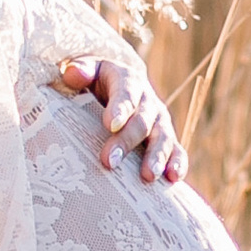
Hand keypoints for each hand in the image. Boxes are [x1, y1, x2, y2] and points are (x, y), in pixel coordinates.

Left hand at [57, 52, 185, 182]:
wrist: (121, 89)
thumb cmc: (97, 83)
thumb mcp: (89, 72)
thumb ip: (81, 71)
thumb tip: (72, 73)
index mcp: (128, 82)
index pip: (126, 94)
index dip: (120, 109)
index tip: (110, 125)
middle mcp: (148, 102)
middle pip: (141, 122)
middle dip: (126, 142)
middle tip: (110, 162)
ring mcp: (160, 122)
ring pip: (163, 138)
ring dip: (156, 157)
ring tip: (147, 177)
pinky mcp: (168, 139)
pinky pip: (177, 151)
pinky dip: (177, 164)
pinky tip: (172, 179)